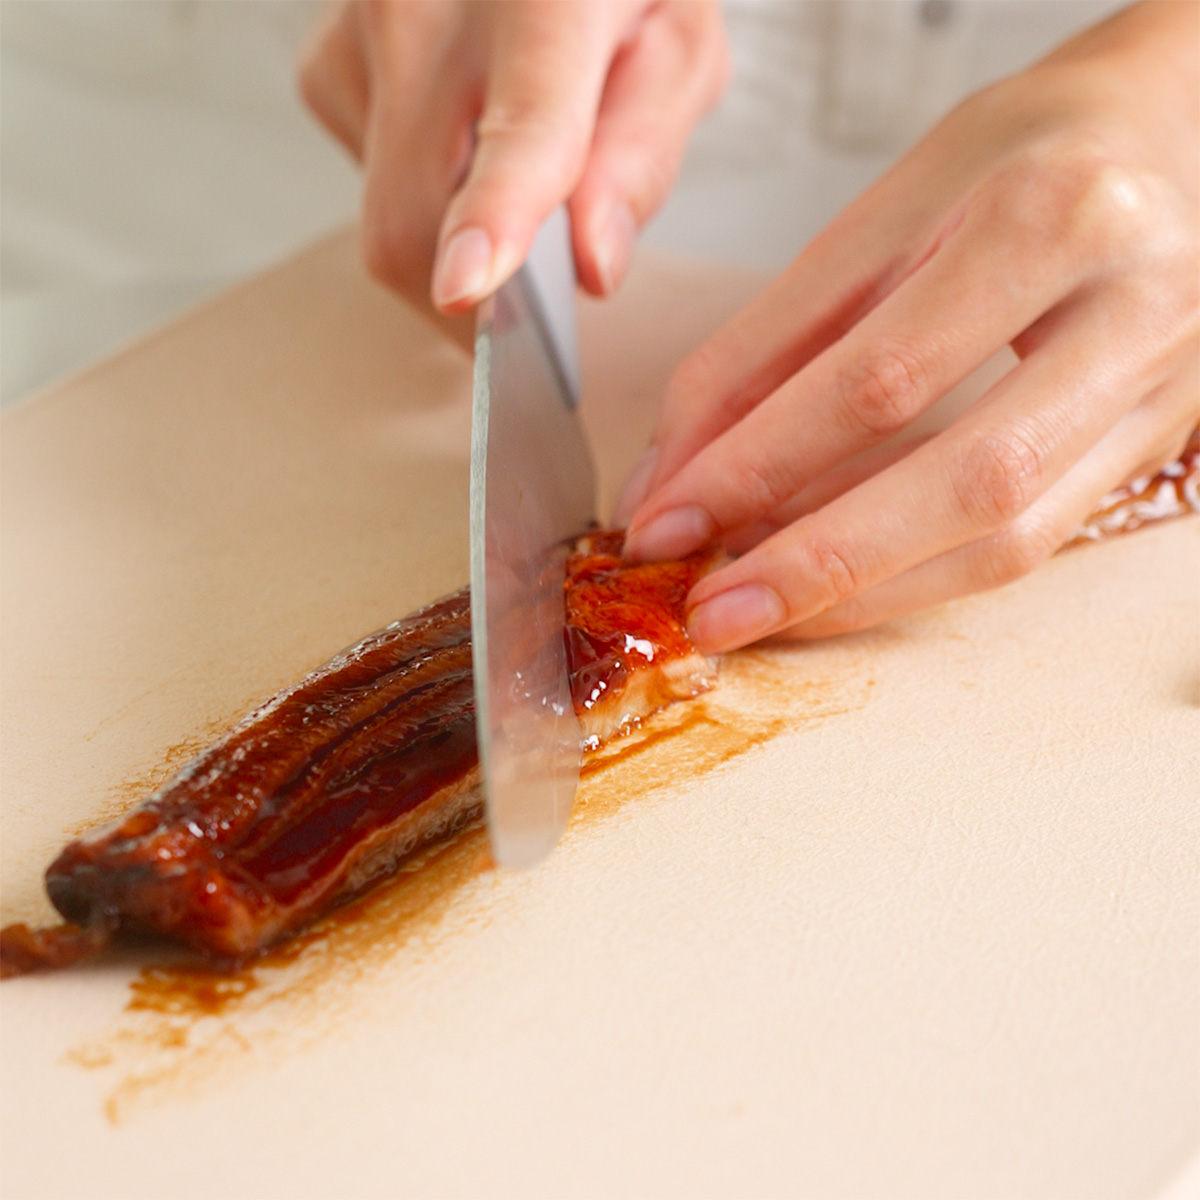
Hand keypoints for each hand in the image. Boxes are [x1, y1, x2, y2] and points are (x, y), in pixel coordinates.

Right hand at [299, 0, 728, 340]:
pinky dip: (427, 206)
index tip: (465, 288)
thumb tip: (593, 269)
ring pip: (390, 224)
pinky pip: (372, 194)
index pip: (520, 126)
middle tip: (532, 318)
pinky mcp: (326, 70)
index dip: (492, 215)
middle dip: (473, 310)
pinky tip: (461, 146)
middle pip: (418, 219)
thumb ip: (642, 158)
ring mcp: (357, 38)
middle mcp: (427, 11)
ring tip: (508, 178)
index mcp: (545, 0)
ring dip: (454, 249)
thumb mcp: (676, 50)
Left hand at [620, 1, 1198, 651]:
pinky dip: (915, 580)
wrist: (1185, 134)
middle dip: (809, 559)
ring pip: (1000, 533)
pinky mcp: (1150, 442)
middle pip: (953, 474)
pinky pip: (1026, 543)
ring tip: (758, 609)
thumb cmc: (1027, 156)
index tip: (660, 519)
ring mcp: (1155, 382)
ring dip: (860, 590)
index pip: (869, 371)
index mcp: (1040, 213)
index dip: (748, 463)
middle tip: (708, 608)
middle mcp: (1121, 300)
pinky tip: (837, 590)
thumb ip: (779, 339)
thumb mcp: (892, 209)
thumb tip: (678, 466)